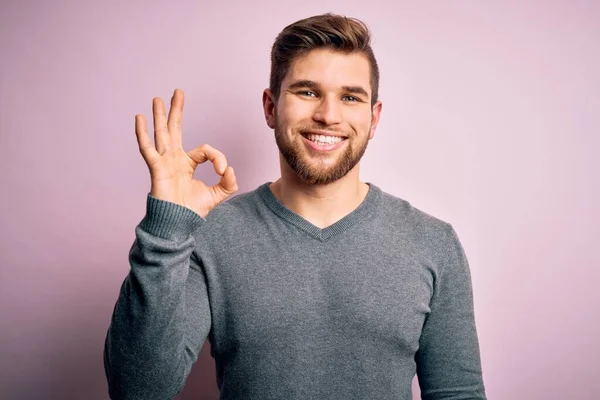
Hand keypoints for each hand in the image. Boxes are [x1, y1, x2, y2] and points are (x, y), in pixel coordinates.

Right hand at [135, 88, 237, 217]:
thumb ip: (228, 183)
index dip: (217, 157)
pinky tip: (139, 118)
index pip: (205, 150)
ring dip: (159, 116)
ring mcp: (164, 162)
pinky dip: (142, 133)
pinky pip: (148, 148)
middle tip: (177, 92)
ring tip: (157, 99)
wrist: (178, 224)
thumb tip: (230, 169)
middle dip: (176, 111)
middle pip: (174, 129)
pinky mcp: (156, 168)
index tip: (223, 170)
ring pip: (161, 134)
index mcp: (187, 164)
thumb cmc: (192, 211)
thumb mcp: (217, 195)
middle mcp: (174, 159)